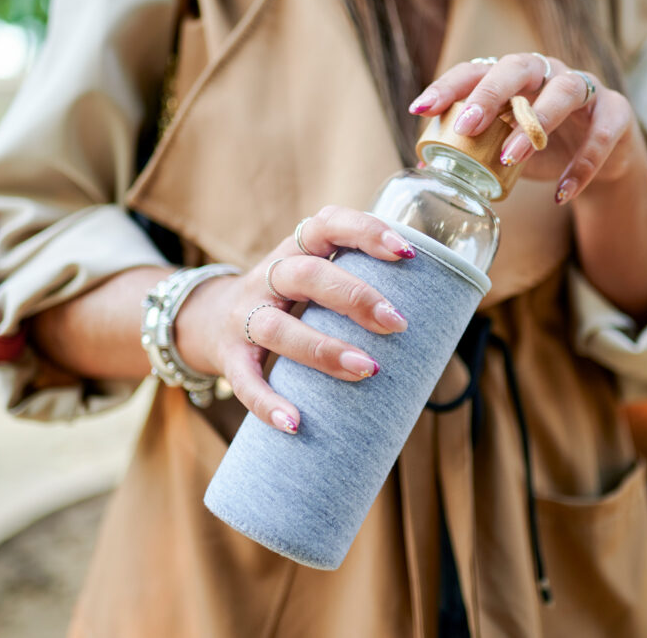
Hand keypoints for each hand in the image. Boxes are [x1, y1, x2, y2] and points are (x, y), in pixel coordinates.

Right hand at [173, 206, 414, 434]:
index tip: (406, 253)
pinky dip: (267, 402)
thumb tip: (438, 316)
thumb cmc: (289, 302)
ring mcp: (243, 316)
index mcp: (296, 250)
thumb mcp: (315, 279)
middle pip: (307, 276)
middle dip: (356, 298)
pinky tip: (295, 423)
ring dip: (323, 350)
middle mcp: (268, 277)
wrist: (208, 321)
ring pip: (276, 328)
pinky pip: (244, 379)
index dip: (365, 232)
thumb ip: (359, 285)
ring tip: (367, 369)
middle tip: (397, 324)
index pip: (327, 224)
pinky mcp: (229, 356)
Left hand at [408, 52, 646, 203]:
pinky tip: (562, 193)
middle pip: (518, 67)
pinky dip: (584, 164)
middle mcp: (547, 73)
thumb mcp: (504, 147)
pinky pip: (602, 133)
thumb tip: (422, 165)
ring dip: (535, 123)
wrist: (602, 161)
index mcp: (513, 78)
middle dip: (490, 93)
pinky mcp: (616, 112)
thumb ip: (471, 150)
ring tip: (511, 157)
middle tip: (468, 124)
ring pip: (563, 92)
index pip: (476, 70)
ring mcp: (585, 89)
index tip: (421, 108)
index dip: (448, 86)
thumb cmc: (543, 147)